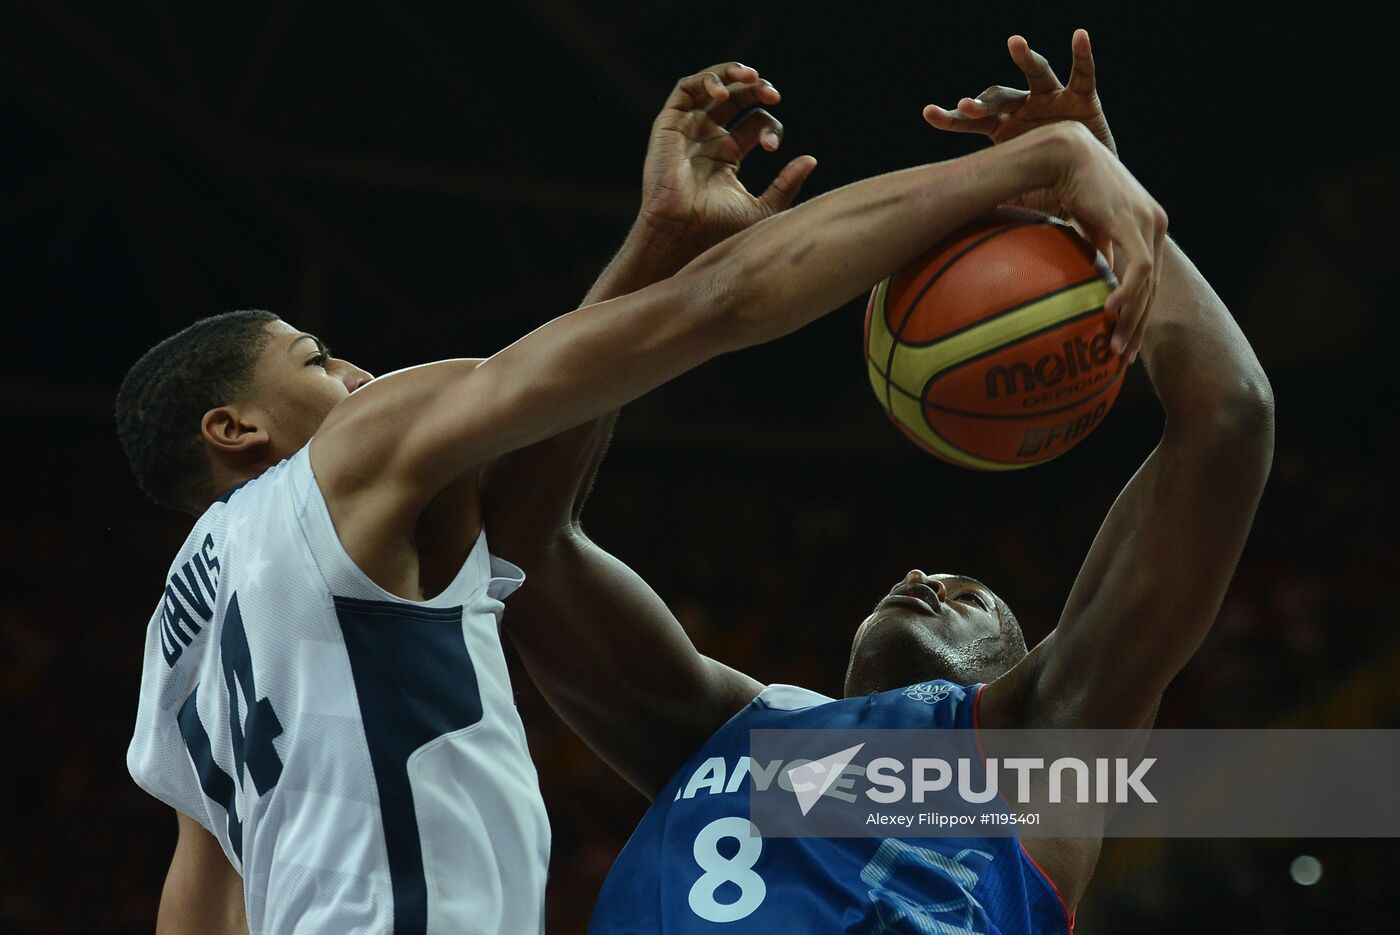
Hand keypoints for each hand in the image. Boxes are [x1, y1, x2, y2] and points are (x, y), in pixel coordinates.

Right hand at [636, 63, 817, 256]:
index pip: (755, 123)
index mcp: (728, 155)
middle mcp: (707, 139)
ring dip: (732, 74)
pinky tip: (724, 92)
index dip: (770, 127)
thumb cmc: (718, 230)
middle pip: (736, 98)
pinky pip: (685, 89)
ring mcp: (688, 131)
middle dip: (756, 90)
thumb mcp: (763, 209)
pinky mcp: (669, 125)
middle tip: (774, 95)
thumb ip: (787, 185)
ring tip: (753, 77)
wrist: (682, 234)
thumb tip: (811, 160)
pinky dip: (706, 81)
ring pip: (710, 86)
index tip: (771, 147)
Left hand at [924, 30, 1113, 216]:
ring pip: (1036, 74)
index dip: (951, 119)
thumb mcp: (1016, 198)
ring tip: (1014, 43)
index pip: (971, 121)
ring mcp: (1052, 99)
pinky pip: (1084, 73)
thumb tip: (958, 225)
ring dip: (1025, 58)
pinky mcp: (1082, 98)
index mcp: (1003, 130)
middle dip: (983, 102)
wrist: (1091, 192)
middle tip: (967, 107)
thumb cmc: (1050, 194)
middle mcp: (1024, 108)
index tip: (929, 113)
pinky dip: (1083, 54)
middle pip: (999, 97)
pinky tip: (1080, 36)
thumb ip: (991, 203)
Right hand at [1050, 125, 1165, 363]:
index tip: (1122, 341)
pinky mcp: (1133, 223)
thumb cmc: (1068, 186)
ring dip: (1131, 319)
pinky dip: (1127, 294)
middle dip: (1137, 326)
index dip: (1138, 314)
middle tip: (1121, 357)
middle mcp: (1155, 224)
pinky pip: (1138, 269)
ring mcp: (1148, 223)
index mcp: (1147, 226)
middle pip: (1151, 287)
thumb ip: (1098, 251)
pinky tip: (1109, 313)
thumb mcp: (1088, 227)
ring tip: (1113, 347)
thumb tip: (1093, 281)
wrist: (1063, 154)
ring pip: (1147, 283)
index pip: (1148, 279)